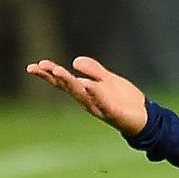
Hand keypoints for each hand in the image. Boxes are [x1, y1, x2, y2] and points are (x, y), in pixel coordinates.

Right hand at [25, 57, 147, 136]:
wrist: (144, 116)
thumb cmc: (123, 99)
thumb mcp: (108, 80)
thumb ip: (93, 71)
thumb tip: (75, 61)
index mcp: (85, 91)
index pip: (64, 82)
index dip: (49, 74)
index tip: (34, 66)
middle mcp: (88, 100)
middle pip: (68, 87)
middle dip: (55, 77)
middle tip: (41, 67)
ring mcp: (100, 107)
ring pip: (82, 95)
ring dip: (70, 83)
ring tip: (58, 71)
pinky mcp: (114, 113)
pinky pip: (103, 103)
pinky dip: (96, 95)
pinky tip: (89, 86)